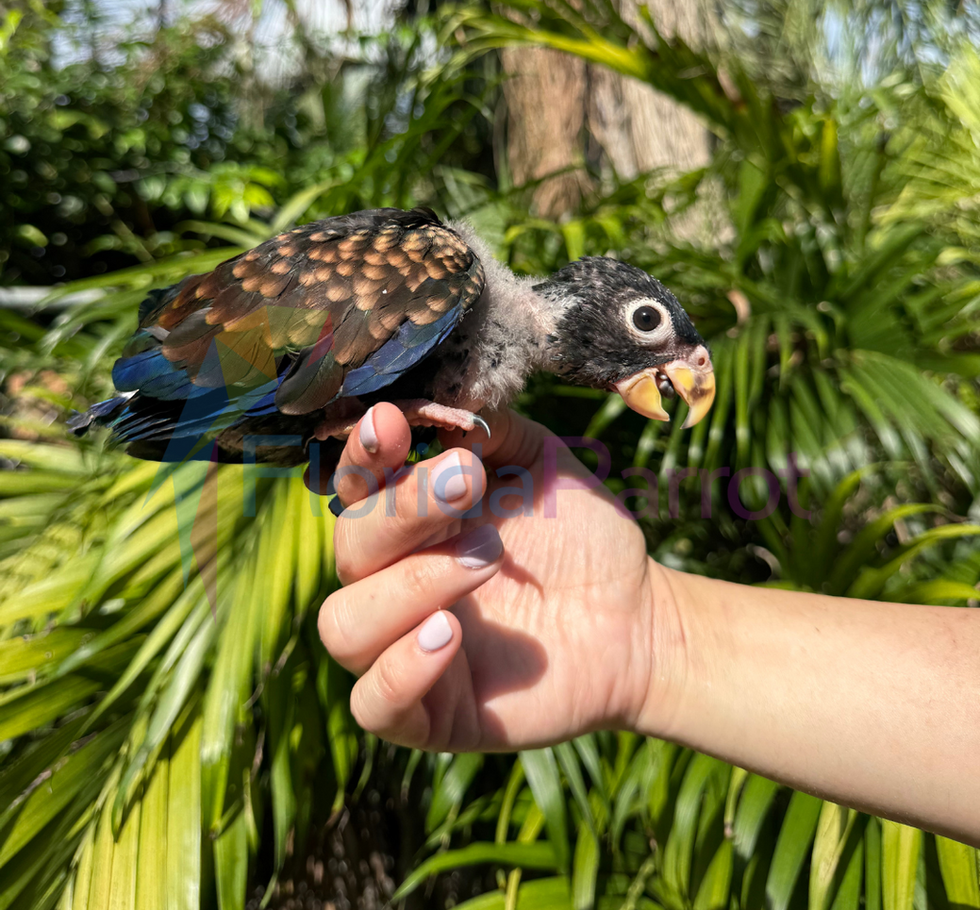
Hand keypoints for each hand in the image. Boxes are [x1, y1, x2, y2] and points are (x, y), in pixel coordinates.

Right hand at [314, 403, 675, 751]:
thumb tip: (436, 402)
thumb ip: (489, 428)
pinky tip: (451, 634)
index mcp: (408, 522)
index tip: (394, 424)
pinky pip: (371, 704)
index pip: (353, 488)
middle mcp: (391, 582)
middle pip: (348, 548)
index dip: (362, 456)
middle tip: (469, 483)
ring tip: (487, 560)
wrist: (637, 615)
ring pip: (344, 625)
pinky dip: (401, 669)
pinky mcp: (428, 714)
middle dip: (403, 510)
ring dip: (407, 584)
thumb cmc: (581, 535)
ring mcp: (402, 649)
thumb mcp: (539, 462)